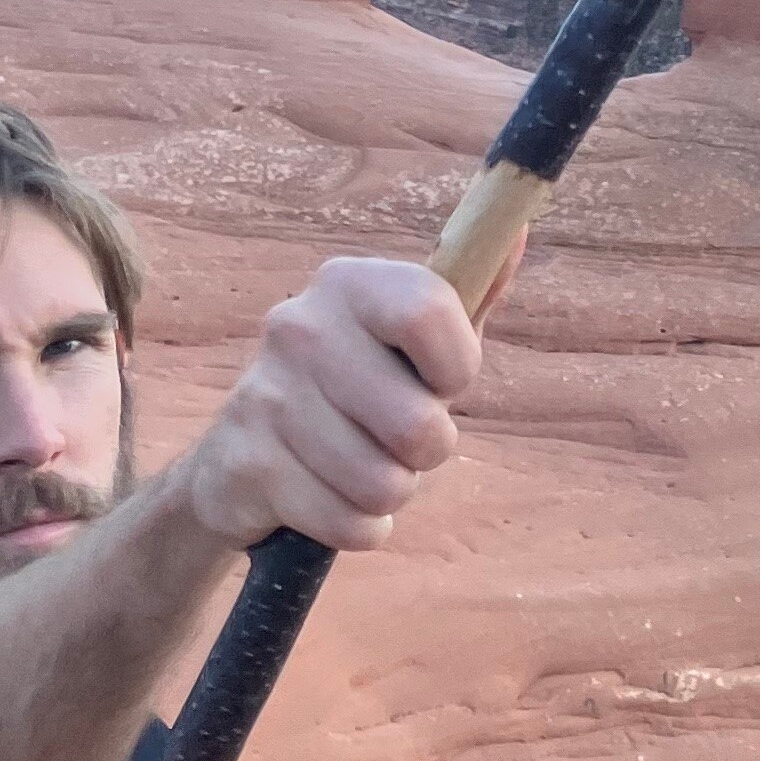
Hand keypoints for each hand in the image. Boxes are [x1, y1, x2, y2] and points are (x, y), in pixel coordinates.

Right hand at [182, 259, 481, 551]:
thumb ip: (471, 292)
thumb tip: (518, 233)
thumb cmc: (359, 389)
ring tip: (363, 468)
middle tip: (399, 439)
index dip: (456, 366)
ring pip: (384, 484)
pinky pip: (349, 523)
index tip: (442, 381)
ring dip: (390, 492)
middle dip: (427, 450)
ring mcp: (265, 395)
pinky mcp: (246, 464)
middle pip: (416, 424)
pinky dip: (359, 527)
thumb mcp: (416, 338)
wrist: (241, 459)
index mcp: (349, 283)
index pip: (428, 313)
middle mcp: (299, 326)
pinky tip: (333, 499)